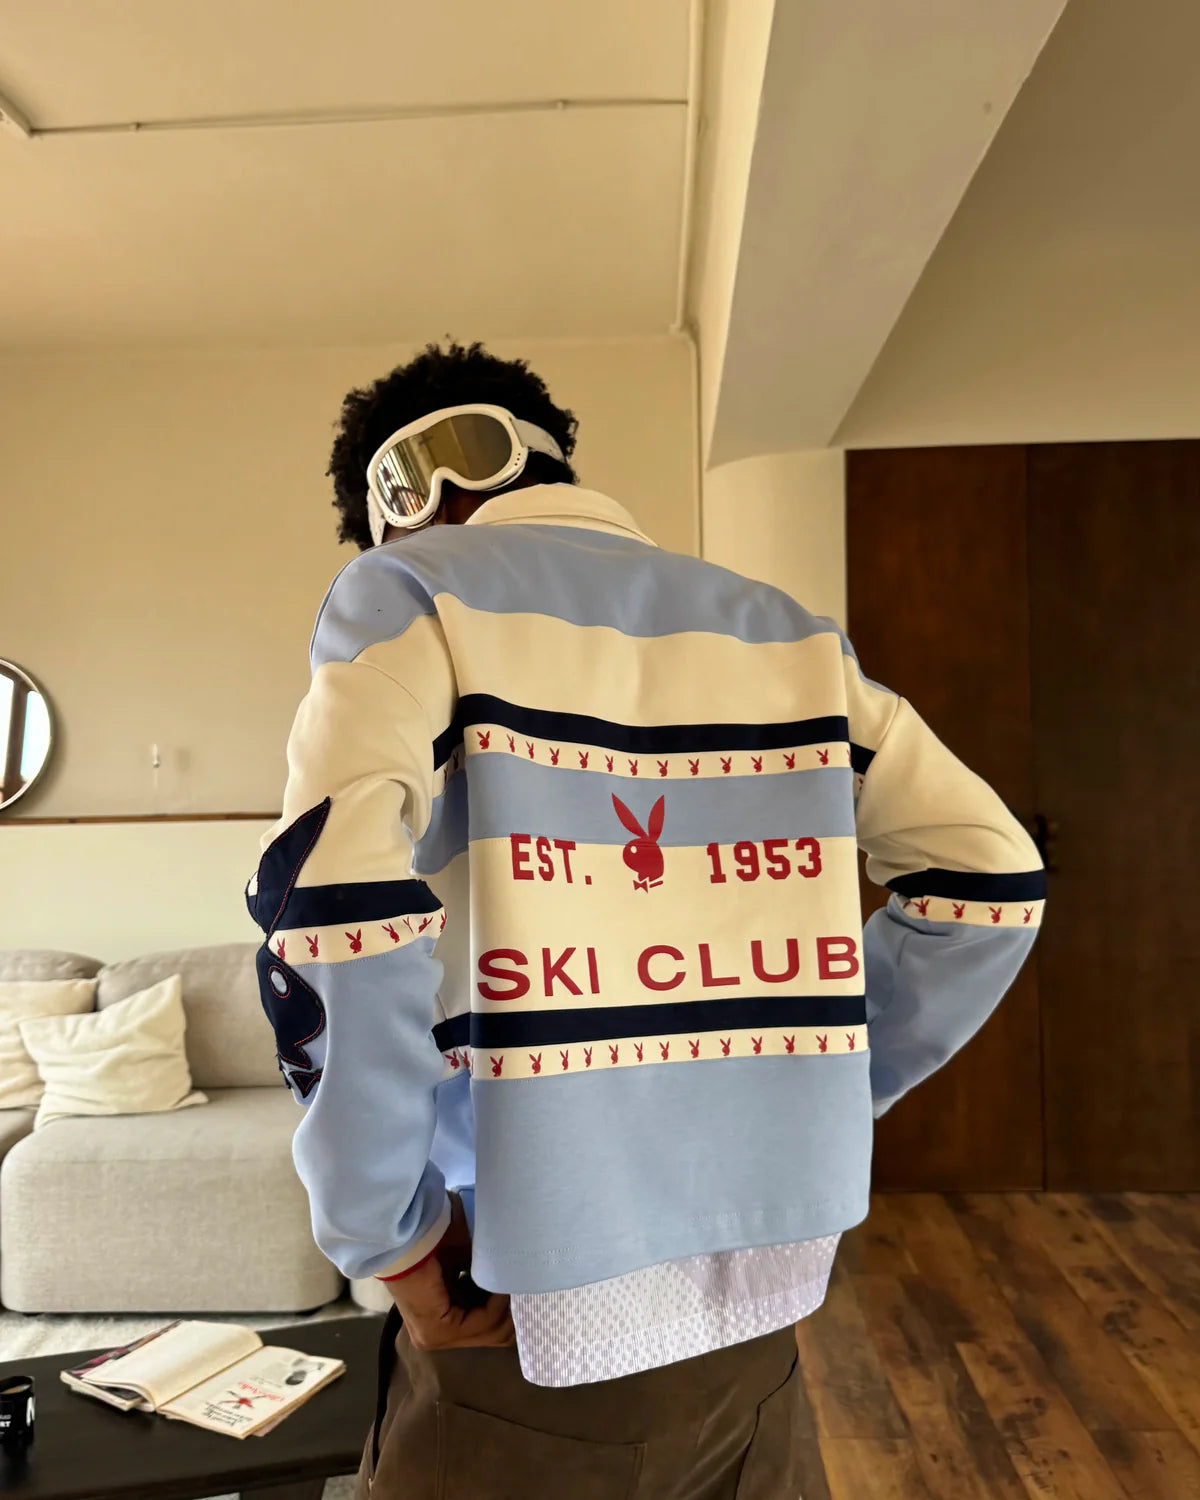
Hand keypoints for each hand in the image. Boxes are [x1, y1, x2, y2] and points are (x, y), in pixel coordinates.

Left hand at [385, 1194, 513, 1350]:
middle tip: (530, 1288)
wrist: (411, 1229)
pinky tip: (501, 1283)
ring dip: (508, 1306)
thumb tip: (520, 1286)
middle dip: (515, 1313)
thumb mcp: (469, 1264)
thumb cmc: (437, 1237)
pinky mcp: (436, 1331)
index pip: (487, 1328)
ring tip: (517, 1282)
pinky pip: (482, 1322)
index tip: (528, 1289)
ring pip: (491, 1331)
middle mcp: (435, 1335)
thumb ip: (488, 1281)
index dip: (512, 1310)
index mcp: (440, 1320)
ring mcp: (433, 1337)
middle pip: (494, 1334)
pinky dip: (497, 1303)